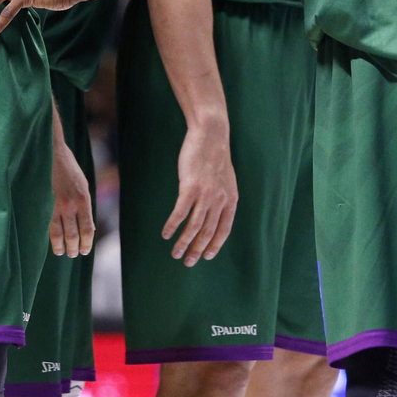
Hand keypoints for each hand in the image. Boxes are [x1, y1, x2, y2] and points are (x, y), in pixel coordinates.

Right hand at [50, 138, 94, 256]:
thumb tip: (88, 228)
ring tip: (62, 253)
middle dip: (74, 248)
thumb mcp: (83, 186)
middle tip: (73, 254)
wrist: (53, 154)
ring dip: (61, 246)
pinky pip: (48, 224)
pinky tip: (52, 243)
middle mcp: (71, 204)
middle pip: (73, 235)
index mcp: (84, 199)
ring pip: (58, 233)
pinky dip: (51, 237)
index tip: (84, 251)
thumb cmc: (70, 170)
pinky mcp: (45, 203)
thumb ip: (84, 206)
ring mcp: (56, 204)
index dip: (86, 243)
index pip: (87, 229)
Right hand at [163, 119, 237, 265]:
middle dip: (197, 250)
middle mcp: (220, 200)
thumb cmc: (215, 155)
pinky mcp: (190, 187)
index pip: (224, 230)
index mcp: (231, 199)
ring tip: (175, 253)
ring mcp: (205, 195)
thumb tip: (214, 211)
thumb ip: (222, 196)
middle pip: (208, 232)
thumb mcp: (225, 179)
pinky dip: (172, 225)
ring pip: (194, 227)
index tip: (206, 256)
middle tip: (187, 262)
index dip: (215, 245)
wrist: (211, 134)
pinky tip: (166, 233)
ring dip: (183, 243)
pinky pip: (180, 213)